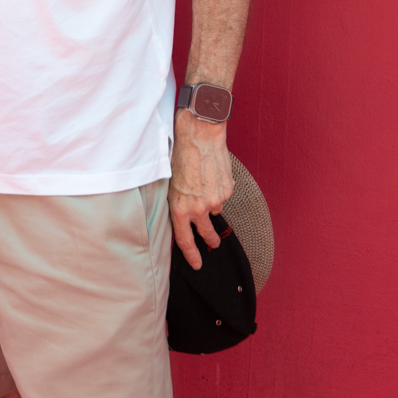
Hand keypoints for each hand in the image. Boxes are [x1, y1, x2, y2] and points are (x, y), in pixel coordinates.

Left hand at [169, 109, 232, 269]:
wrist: (199, 134)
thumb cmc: (180, 153)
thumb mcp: (170, 183)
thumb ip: (178, 202)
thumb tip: (185, 215)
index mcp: (180, 209)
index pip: (185, 241)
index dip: (191, 255)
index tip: (197, 264)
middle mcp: (199, 209)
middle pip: (206, 234)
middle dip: (210, 241)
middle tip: (213, 244)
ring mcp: (215, 200)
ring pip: (215, 210)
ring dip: (211, 204)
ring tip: (205, 188)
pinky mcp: (227, 190)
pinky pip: (223, 195)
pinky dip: (218, 189)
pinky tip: (212, 174)